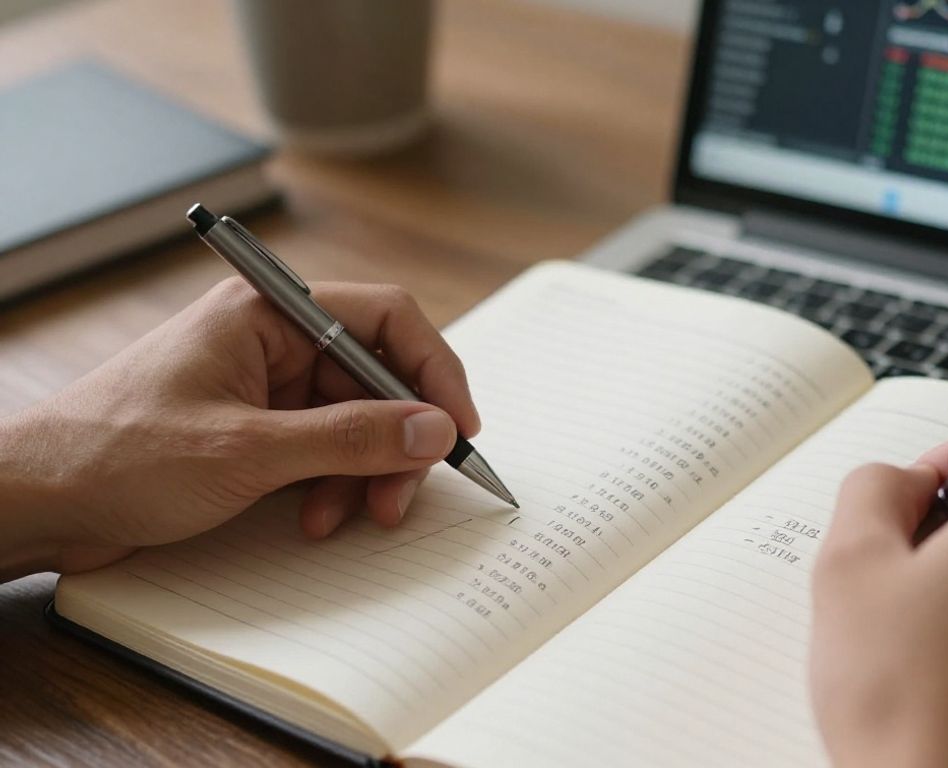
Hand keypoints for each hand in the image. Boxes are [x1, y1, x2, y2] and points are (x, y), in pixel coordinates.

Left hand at [0, 278, 478, 579]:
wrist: (37, 501)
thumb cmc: (117, 455)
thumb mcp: (248, 451)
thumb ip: (350, 438)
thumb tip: (434, 428)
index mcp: (268, 313)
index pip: (384, 317)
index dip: (433, 370)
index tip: (458, 427)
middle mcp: (272, 342)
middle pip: (376, 378)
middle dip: (396, 440)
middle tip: (400, 495)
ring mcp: (264, 388)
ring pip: (355, 421)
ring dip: (362, 473)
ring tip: (345, 517)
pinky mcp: (254, 431)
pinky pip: (323, 450)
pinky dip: (331, 485)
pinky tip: (312, 518)